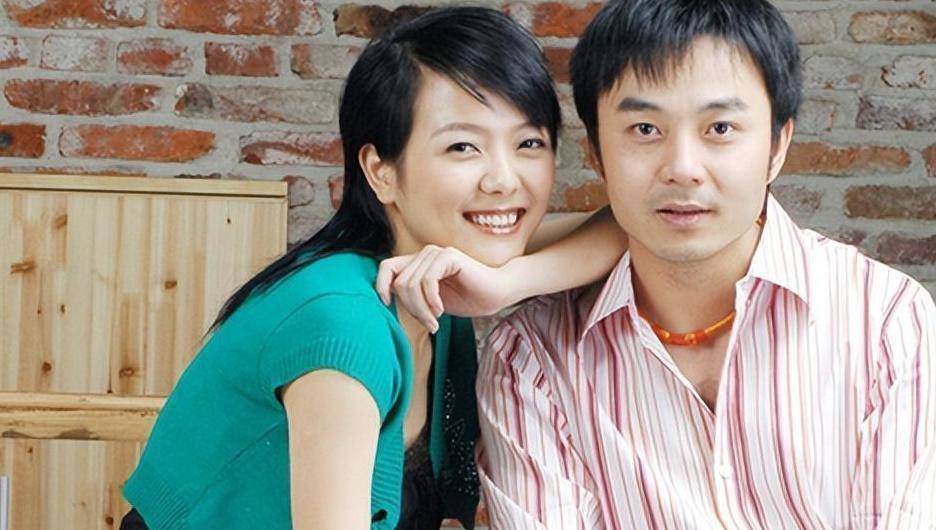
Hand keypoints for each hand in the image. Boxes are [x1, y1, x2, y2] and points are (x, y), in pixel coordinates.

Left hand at [376, 246, 514, 332]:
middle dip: (411, 309)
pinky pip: (427, 281)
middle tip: (429, 324)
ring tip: (435, 322)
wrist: (498, 293)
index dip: (381, 285)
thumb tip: (386, 301)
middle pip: (400, 282)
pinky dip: (431, 300)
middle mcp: (425, 254)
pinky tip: (441, 311)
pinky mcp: (448, 257)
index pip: (387, 267)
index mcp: (419, 262)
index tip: (387, 304)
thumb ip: (413, 297)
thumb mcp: (433, 301)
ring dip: (421, 310)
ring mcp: (436, 253)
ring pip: (411, 284)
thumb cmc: (469, 298)